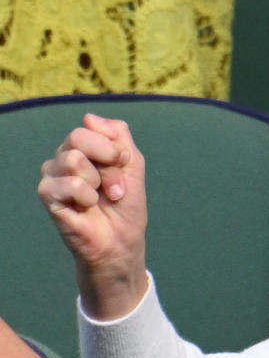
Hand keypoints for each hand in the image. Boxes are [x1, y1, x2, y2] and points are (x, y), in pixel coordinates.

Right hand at [37, 114, 148, 319]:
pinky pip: (67, 183)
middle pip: (78, 137)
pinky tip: (86, 208)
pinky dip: (86, 196)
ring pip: (71, 158)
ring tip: (99, 199)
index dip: (114, 149)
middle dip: (106, 162)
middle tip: (114, 187)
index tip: (123, 167)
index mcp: (84, 146)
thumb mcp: (132, 163)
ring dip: (97, 182)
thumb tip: (89, 117)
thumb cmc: (126, 204)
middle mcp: (64, 156)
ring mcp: (52, 175)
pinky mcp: (46, 195)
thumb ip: (118, 135)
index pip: (93, 126)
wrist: (120, 240)